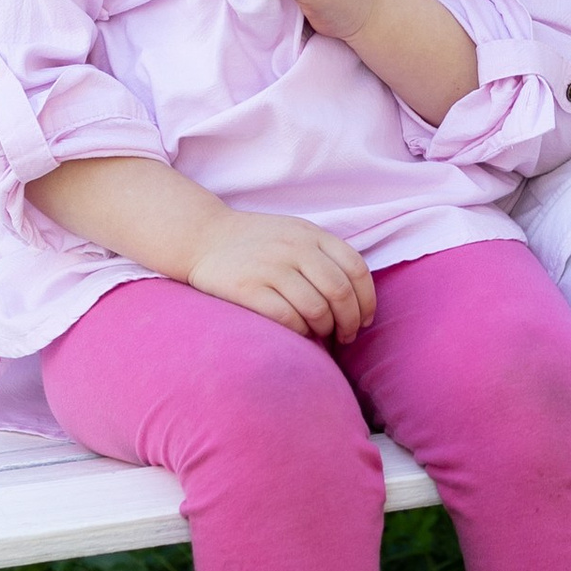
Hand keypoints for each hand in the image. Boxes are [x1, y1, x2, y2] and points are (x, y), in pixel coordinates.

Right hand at [187, 204, 373, 341]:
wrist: (203, 237)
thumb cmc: (256, 242)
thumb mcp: (295, 233)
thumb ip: (324, 254)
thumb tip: (356, 297)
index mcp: (312, 234)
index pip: (356, 268)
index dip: (367, 299)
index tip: (365, 319)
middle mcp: (295, 248)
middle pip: (340, 293)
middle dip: (350, 321)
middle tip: (347, 336)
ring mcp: (271, 268)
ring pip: (317, 309)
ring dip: (326, 330)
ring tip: (322, 337)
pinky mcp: (248, 288)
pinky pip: (287, 318)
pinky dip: (300, 333)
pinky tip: (299, 335)